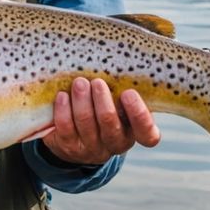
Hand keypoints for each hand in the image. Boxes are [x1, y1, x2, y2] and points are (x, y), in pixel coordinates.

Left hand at [41, 77, 160, 165]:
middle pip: (110, 123)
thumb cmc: (103, 108)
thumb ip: (122, 89)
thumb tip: (119, 60)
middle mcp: (115, 143)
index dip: (139, 115)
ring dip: (82, 100)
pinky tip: (62, 96)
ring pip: (86, 123)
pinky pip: (66, 129)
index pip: (147, 134)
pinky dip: (64, 110)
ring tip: (79, 83)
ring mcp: (92, 148)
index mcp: (134, 132)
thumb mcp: (118, 102)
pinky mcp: (70, 147)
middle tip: (97, 82)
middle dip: (103, 100)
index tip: (128, 93)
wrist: (76, 136)